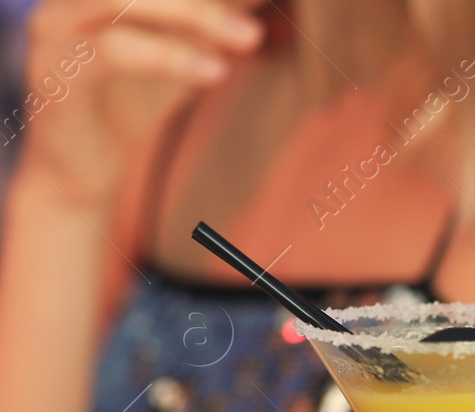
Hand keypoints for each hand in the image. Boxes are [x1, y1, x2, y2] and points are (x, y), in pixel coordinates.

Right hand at [21, 0, 261, 204]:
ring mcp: (56, 28)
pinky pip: (112, 52)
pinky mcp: (54, 71)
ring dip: (195, 14)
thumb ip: (213, 23)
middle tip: (257, 20)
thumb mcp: (183, 54)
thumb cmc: (128, 103)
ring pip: (124, 2)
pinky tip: (214, 72)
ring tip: (251, 38)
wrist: (79, 168)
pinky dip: (167, 57)